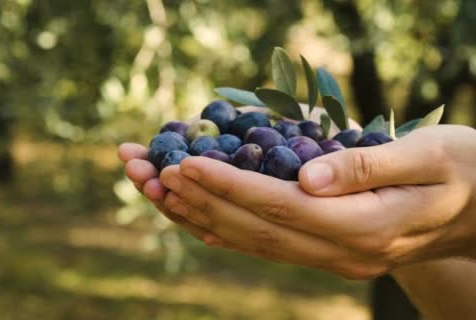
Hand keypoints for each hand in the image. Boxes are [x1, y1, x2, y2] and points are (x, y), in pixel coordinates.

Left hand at [158, 125, 475, 278]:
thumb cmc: (462, 171)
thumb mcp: (429, 156)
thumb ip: (365, 166)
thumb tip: (306, 177)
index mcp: (367, 227)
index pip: (281, 207)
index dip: (228, 186)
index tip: (184, 165)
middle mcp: (342, 253)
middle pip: (254, 229)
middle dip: (196, 200)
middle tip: (148, 172)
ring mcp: (331, 258)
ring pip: (252, 241)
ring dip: (198, 214)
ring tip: (154, 189)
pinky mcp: (324, 251)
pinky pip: (265, 244)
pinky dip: (224, 228)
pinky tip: (192, 215)